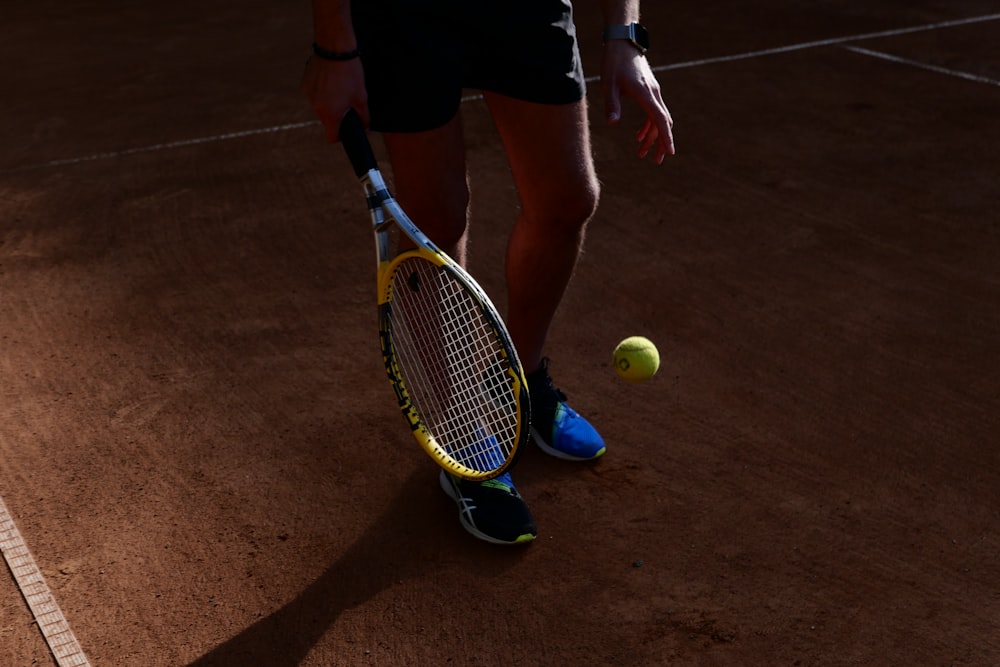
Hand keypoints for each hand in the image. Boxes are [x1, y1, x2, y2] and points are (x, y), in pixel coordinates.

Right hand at [301, 55, 368, 142]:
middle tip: (346, 101)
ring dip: (328, 102)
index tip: (345, 130)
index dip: (340, 136)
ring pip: (320, 107)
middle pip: (327, 120)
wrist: (334, 49)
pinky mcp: (305, 85)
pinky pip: (314, 95)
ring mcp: (309, 96)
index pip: (331, 137)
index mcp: (330, 114)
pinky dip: (321, 92)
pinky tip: (329, 81)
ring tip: (338, 87)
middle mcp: (316, 108)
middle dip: (336, 115)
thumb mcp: (362, 97)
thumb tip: (365, 127)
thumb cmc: (349, 73)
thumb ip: (364, 117)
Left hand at [601, 42, 674, 162]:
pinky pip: (653, 112)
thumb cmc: (614, 63)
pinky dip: (649, 126)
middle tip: (656, 161)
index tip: (670, 152)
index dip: (665, 137)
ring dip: (652, 136)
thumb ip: (612, 104)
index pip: (660, 120)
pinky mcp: (649, 90)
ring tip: (641, 153)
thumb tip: (612, 123)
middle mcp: (653, 94)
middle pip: (663, 122)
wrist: (623, 43)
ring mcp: (653, 92)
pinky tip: (639, 136)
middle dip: (660, 143)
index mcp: (645, 94)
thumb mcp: (609, 85)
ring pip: (658, 119)